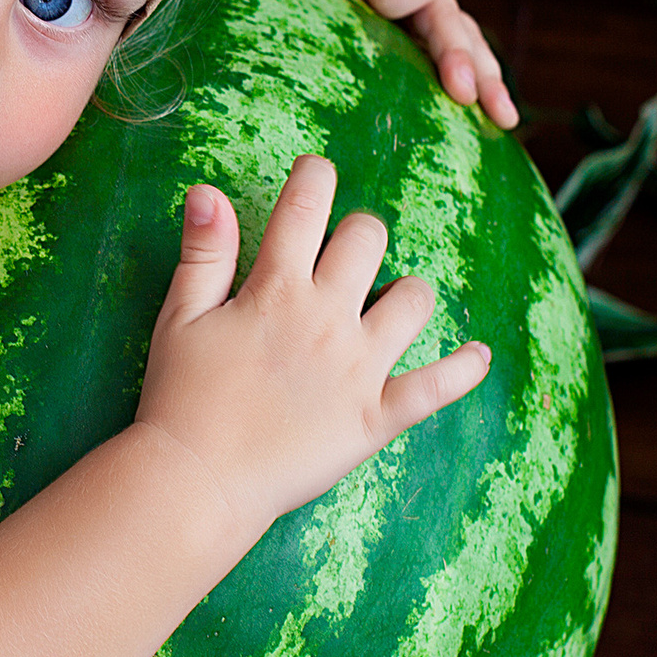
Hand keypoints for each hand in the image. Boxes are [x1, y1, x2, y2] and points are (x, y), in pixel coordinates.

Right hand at [134, 157, 490, 536]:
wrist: (199, 482)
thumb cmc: (180, 399)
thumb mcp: (180, 317)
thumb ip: (203, 252)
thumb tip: (208, 191)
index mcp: (276, 289)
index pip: (307, 205)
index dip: (313, 176)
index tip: (312, 175)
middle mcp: (327, 318)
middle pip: (368, 238)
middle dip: (356, 233)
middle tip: (337, 255)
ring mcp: (359, 368)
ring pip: (413, 299)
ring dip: (404, 292)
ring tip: (385, 303)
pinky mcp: (377, 416)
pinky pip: (436, 387)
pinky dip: (462, 370)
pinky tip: (477, 355)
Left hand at [215, 0, 518, 128]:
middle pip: (451, 21)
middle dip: (458, 57)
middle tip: (464, 92)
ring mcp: (425, 16)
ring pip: (464, 47)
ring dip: (484, 83)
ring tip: (503, 120)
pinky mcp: (415, 39)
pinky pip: (449, 65)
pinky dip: (470, 94)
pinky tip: (487, 130)